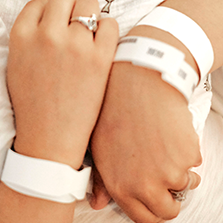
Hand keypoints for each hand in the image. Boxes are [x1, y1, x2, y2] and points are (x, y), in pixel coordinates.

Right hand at [7, 0, 118, 168]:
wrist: (48, 138)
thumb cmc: (31, 100)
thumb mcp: (15, 61)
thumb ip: (28, 33)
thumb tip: (49, 11)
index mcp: (21, 35)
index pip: (37, 2)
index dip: (46, 12)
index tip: (51, 26)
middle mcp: (47, 34)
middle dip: (68, 3)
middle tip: (71, 21)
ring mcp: (75, 45)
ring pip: (89, 2)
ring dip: (88, 13)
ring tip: (87, 31)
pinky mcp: (100, 58)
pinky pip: (110, 23)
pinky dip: (107, 29)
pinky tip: (101, 43)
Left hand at [90, 62, 201, 221]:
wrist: (136, 82)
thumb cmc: (113, 109)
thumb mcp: (98, 146)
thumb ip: (101, 179)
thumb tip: (97, 203)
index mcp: (119, 186)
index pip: (144, 220)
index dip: (151, 210)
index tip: (155, 200)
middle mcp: (144, 186)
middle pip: (168, 210)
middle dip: (170, 195)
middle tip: (163, 173)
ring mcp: (167, 173)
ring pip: (184, 184)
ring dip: (179, 169)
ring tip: (161, 142)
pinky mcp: (187, 157)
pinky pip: (194, 163)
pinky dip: (186, 151)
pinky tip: (168, 130)